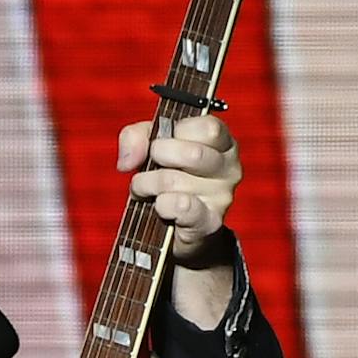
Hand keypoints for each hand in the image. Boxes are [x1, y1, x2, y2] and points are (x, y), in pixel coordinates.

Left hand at [118, 114, 241, 263]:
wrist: (173, 231)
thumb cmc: (166, 179)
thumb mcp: (150, 147)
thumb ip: (136, 137)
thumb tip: (128, 160)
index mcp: (222, 143)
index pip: (208, 127)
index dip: (176, 132)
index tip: (161, 141)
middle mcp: (229, 167)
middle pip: (191, 153)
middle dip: (156, 157)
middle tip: (148, 167)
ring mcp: (223, 196)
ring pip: (174, 180)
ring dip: (147, 184)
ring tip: (147, 190)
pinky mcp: (210, 221)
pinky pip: (181, 206)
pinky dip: (161, 205)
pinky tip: (159, 206)